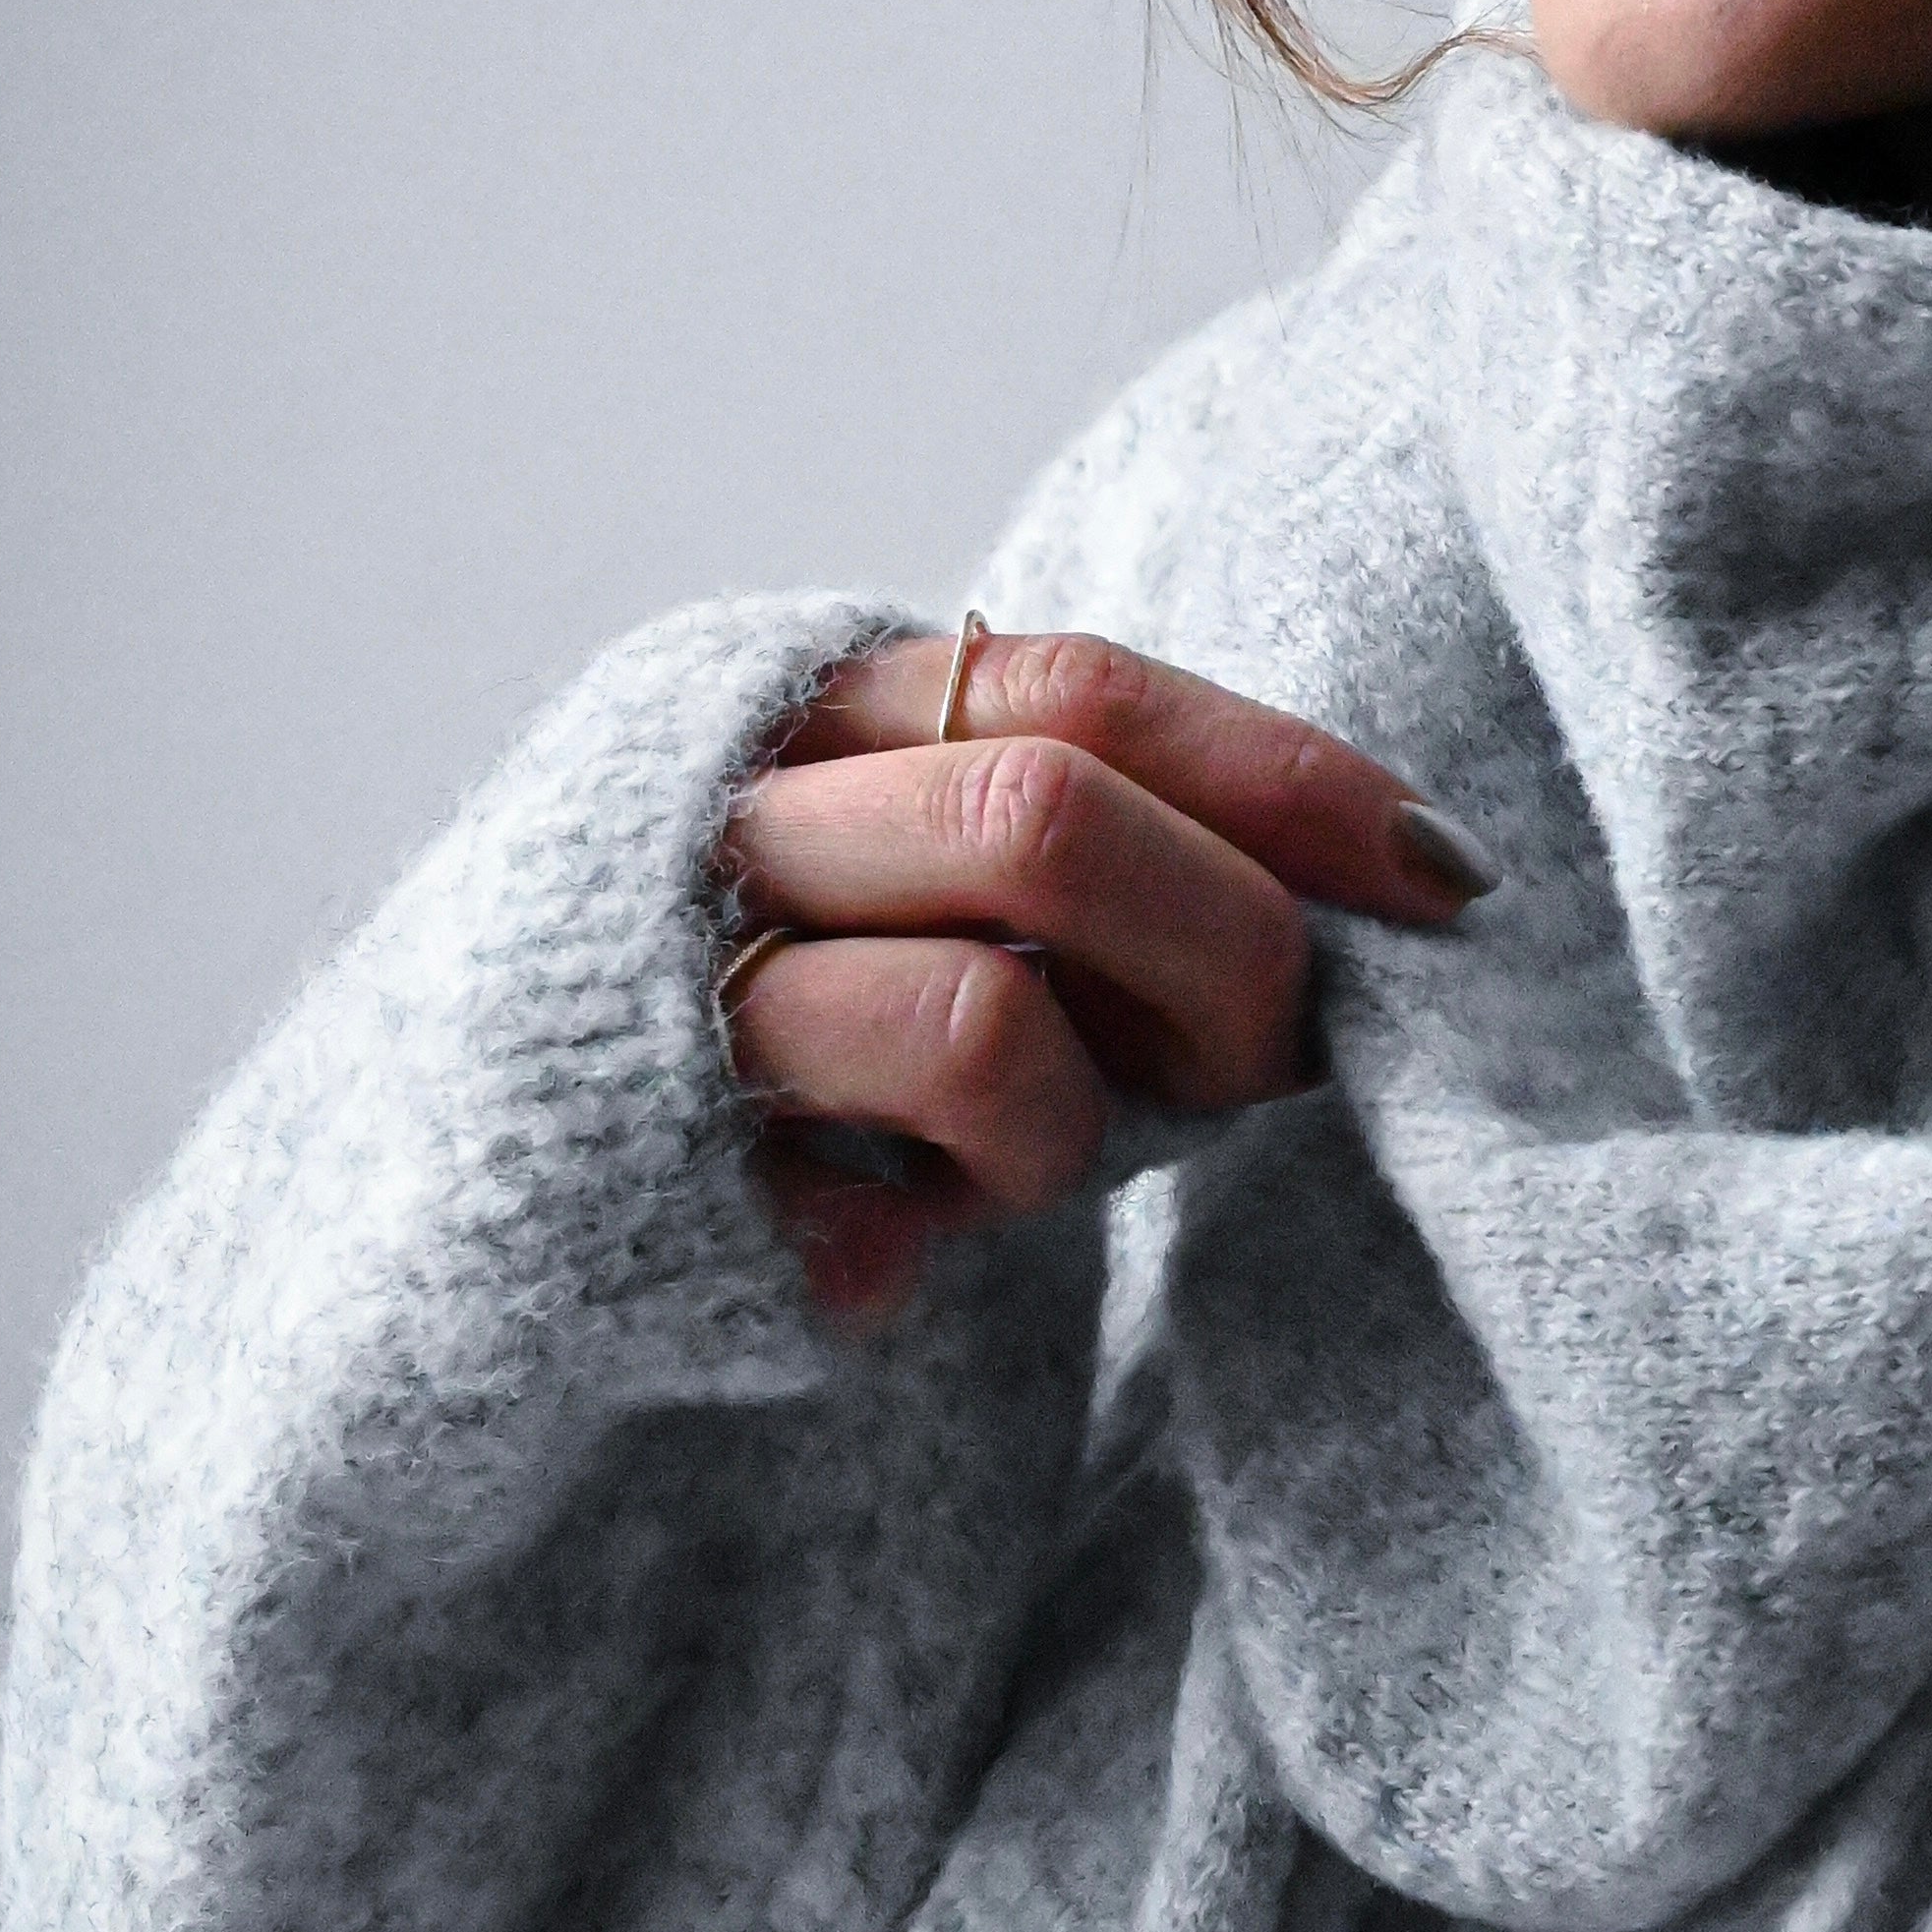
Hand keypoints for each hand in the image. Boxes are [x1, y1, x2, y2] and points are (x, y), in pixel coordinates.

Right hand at [714, 626, 1492, 1325]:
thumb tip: (1412, 872)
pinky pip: (871, 1223)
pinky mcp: (641, 1175)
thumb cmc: (789, 1015)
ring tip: (1016, 1157)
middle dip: (1219, 951)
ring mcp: (669, 992)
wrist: (489, 1180)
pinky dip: (924, 1240)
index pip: (1087, 692)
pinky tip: (884, 1232)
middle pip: (1042, 818)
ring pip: (976, 1024)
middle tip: (1260, 1061)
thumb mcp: (941, 878)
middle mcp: (730, 812)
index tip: (1442, 878)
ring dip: (1066, 1122)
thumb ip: (1111, 842)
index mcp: (824, 706)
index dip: (1285, 781)